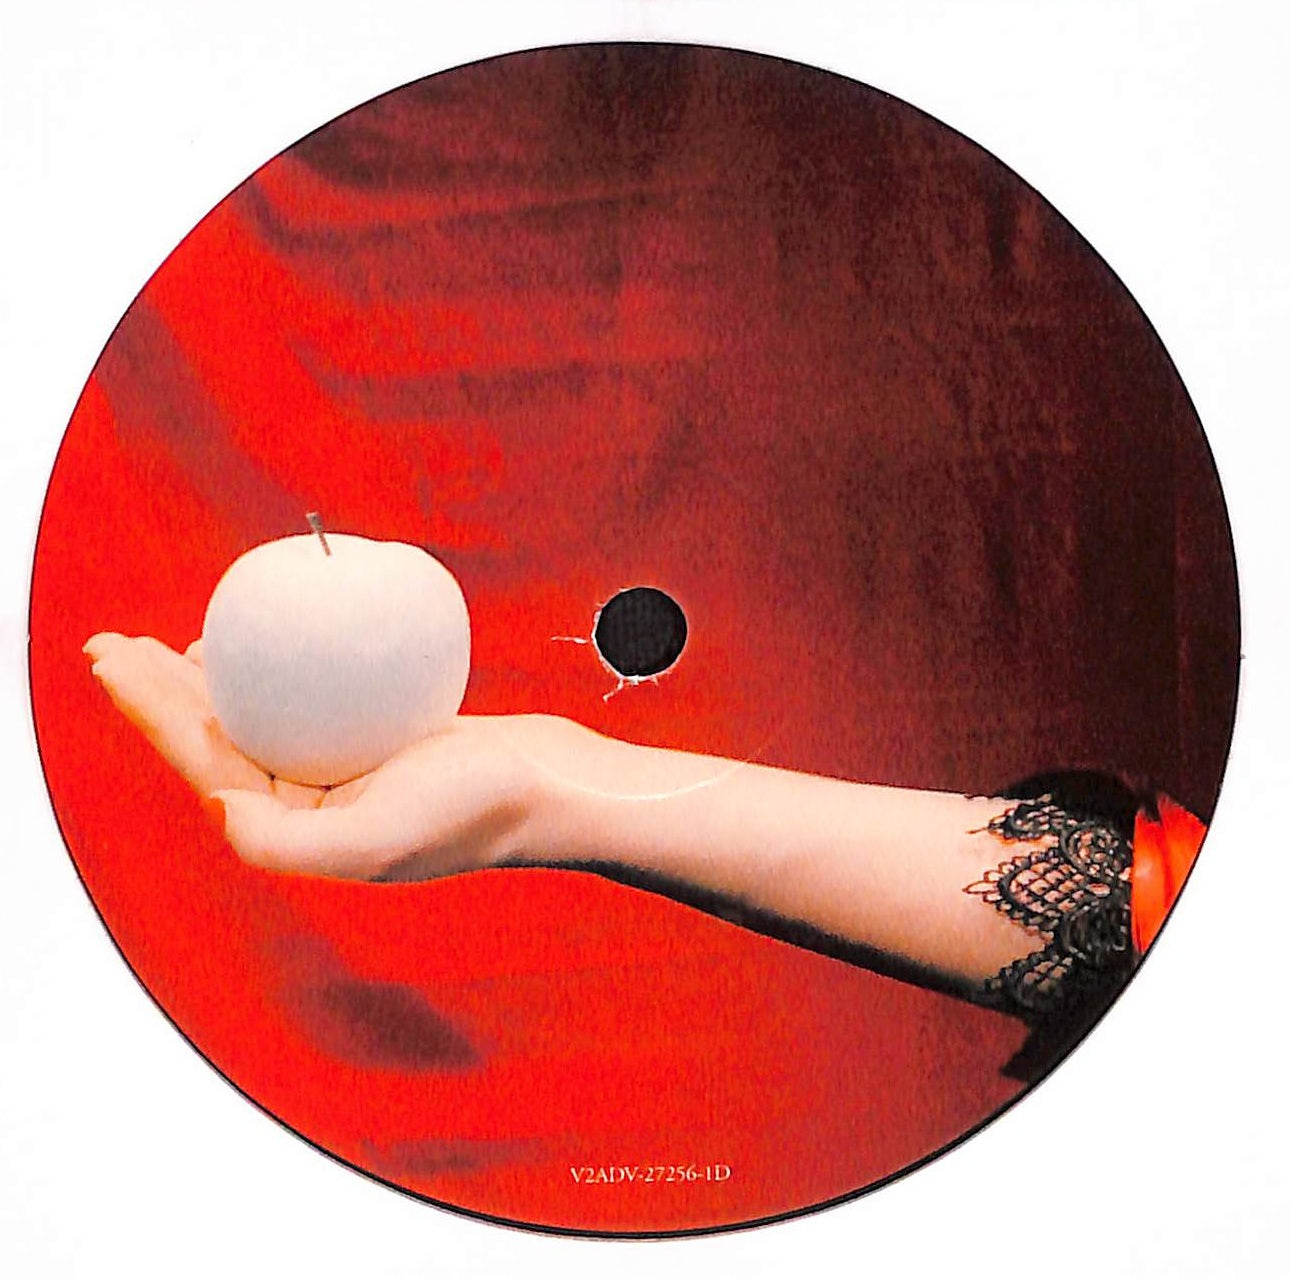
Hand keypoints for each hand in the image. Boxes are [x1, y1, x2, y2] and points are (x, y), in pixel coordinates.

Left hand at [84, 633, 550, 879]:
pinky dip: (279, 666)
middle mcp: (312, 804)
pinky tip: (271, 637)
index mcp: (299, 830)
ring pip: (259, 714)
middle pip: (217, 736)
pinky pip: (311, 696)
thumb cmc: (475, 812)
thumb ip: (285, 841)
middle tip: (115, 639)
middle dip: (159, 692)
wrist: (550, 787)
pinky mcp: (379, 739)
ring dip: (211, 677)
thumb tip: (215, 801)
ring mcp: (344, 770)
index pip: (204, 762)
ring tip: (177, 637)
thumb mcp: (376, 840)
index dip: (149, 712)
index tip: (111, 657)